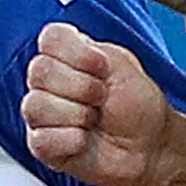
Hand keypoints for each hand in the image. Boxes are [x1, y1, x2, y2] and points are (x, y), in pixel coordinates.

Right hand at [25, 21, 185, 185]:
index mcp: (68, 56)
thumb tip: (60, 55)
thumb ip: (90, 50)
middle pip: (40, 71)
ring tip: (94, 120)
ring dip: (76, 115)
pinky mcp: (42, 144)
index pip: (50, 38)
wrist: (148, 146)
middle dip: (81, 87)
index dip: (77, 53)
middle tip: (102, 98)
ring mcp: (42, 114)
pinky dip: (71, 140)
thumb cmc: (138, 107)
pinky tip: (84, 140)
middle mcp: (50, 82)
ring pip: (36, 106)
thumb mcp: (122, 65)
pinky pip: (42, 138)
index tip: (103, 68)